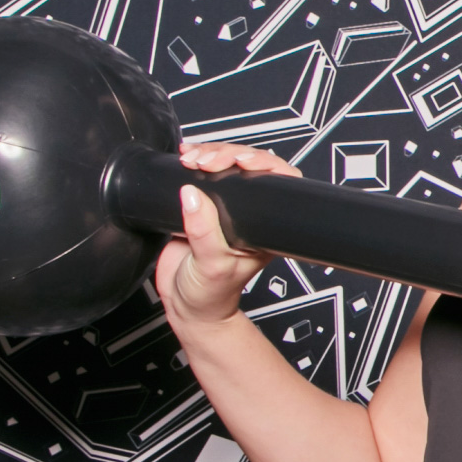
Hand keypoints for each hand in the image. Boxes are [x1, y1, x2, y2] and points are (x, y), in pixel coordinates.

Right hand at [155, 143, 300, 329]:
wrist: (187, 307)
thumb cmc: (210, 295)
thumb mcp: (210, 265)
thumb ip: (203, 231)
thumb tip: (192, 194)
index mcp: (264, 226)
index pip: (277, 182)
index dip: (263, 164)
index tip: (239, 161)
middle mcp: (249, 213)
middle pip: (249, 166)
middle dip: (227, 154)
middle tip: (206, 161)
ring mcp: (224, 207)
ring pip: (226, 166)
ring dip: (209, 153)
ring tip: (192, 159)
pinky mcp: (200, 206)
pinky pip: (200, 175)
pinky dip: (193, 160)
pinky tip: (184, 157)